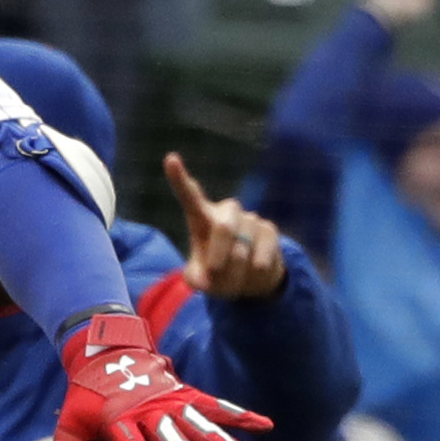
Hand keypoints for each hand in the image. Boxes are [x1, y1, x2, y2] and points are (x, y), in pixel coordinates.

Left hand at [41, 311, 269, 440]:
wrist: (105, 351)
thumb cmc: (86, 398)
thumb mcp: (70, 427)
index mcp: (118, 418)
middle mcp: (148, 409)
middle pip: (167, 434)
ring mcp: (170, 401)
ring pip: (196, 420)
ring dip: (216, 437)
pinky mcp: (186, 394)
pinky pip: (216, 405)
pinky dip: (239, 415)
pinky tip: (265, 426)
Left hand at [164, 153, 286, 298]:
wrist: (252, 278)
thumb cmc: (218, 272)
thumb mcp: (201, 278)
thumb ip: (196, 278)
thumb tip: (204, 281)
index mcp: (202, 218)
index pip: (190, 197)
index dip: (180, 179)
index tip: (170, 159)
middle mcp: (225, 212)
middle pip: (223, 227)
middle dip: (218, 255)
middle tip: (214, 273)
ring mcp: (249, 219)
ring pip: (242, 247)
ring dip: (236, 271)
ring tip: (233, 281)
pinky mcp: (269, 230)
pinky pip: (262, 253)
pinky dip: (256, 269)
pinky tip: (255, 271)